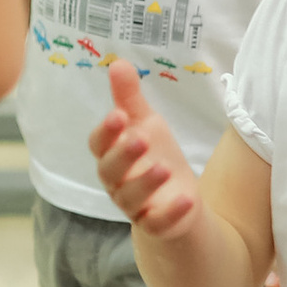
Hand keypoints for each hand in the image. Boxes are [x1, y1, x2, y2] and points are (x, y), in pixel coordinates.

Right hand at [88, 59, 199, 238]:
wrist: (176, 199)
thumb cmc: (154, 156)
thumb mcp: (146, 124)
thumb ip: (129, 98)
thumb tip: (117, 62)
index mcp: (111, 155)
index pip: (99, 144)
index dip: (106, 132)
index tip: (118, 115)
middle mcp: (117, 182)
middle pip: (109, 171)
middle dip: (123, 155)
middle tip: (141, 138)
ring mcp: (135, 206)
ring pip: (130, 198)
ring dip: (146, 182)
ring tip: (163, 167)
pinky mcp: (155, 224)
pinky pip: (158, 223)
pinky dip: (170, 213)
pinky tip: (187, 198)